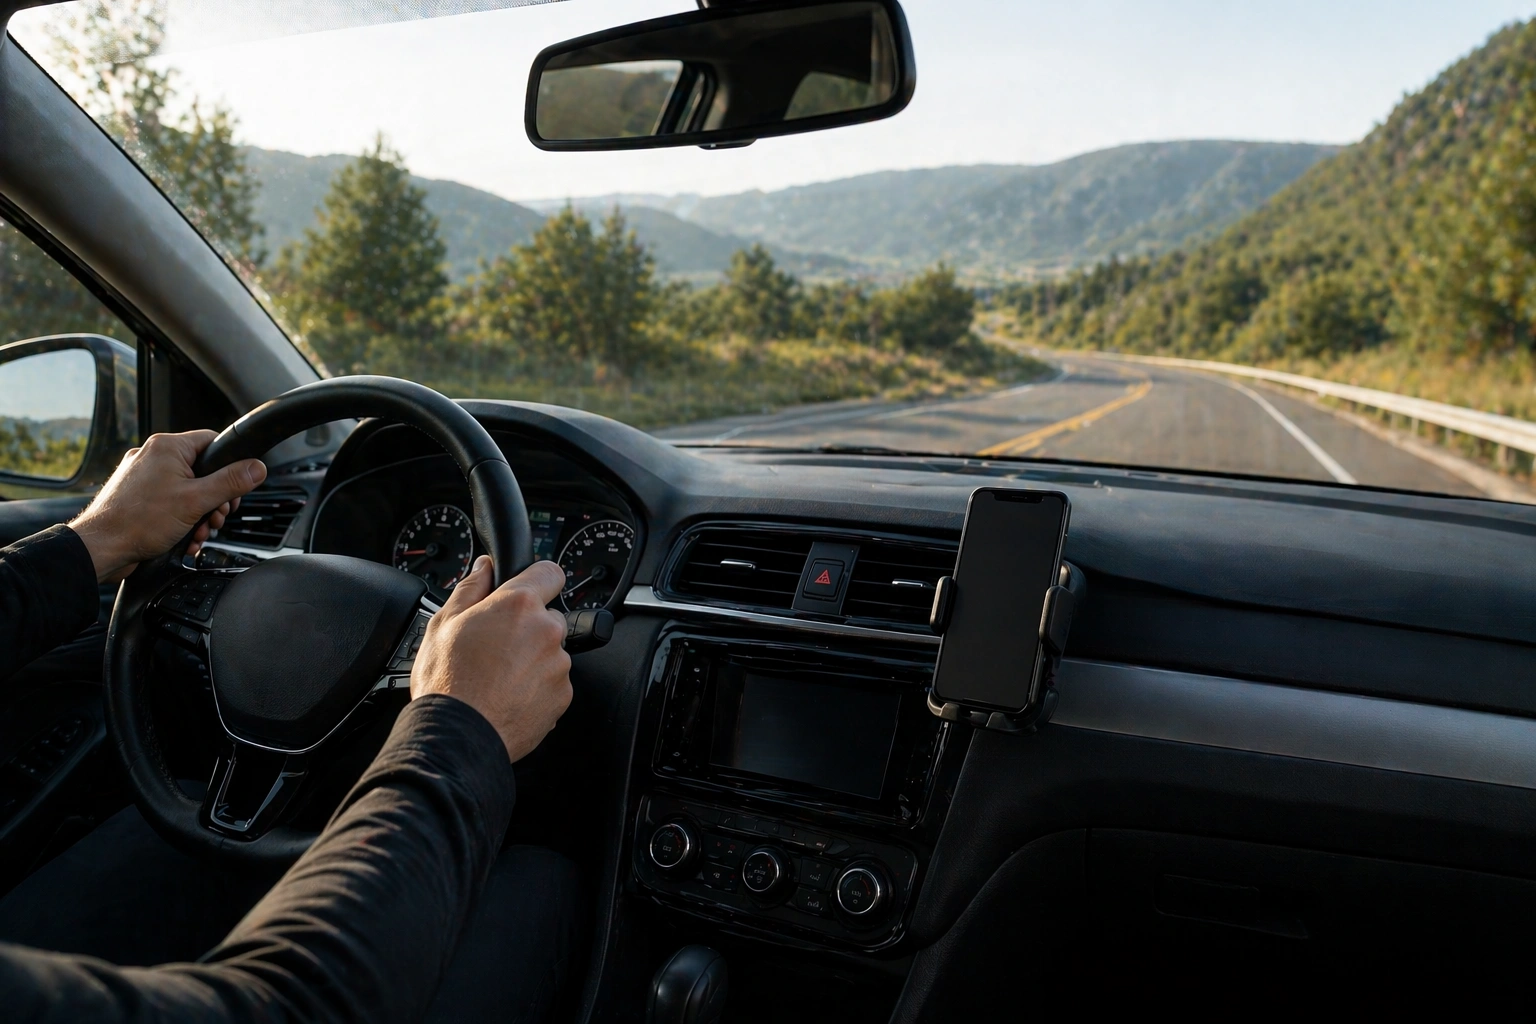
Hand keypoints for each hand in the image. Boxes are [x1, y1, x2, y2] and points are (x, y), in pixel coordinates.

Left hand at [70, 430, 267, 583]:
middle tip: (216, 517)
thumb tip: (257, 468)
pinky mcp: (138, 495)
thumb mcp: (197, 501)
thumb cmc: (138, 522)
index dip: (231, 466)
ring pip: (188, 489)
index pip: (213, 442)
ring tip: (198, 531)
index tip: (236, 487)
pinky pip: (171, 501)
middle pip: (203, 470)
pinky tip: (185, 537)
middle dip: (215, 500)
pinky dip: (182, 519)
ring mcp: (143, 476)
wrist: (101, 548)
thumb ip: (231, 482)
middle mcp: (153, 456)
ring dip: (200, 514)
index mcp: (167, 447)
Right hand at [410, 557, 572, 761]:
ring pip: (550, 652)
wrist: (458, 735)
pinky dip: (536, 687)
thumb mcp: (444, 623)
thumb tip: (484, 567)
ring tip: (497, 676)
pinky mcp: (562, 696)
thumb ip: (471, 587)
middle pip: (548, 616)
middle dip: (527, 626)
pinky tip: (507, 695)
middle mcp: (546, 631)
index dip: (537, 578)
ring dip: (532, 659)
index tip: (528, 588)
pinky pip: (553, 682)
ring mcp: (558, 665)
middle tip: (496, 645)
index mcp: (519, 605)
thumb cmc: (448, 680)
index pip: (549, 573)